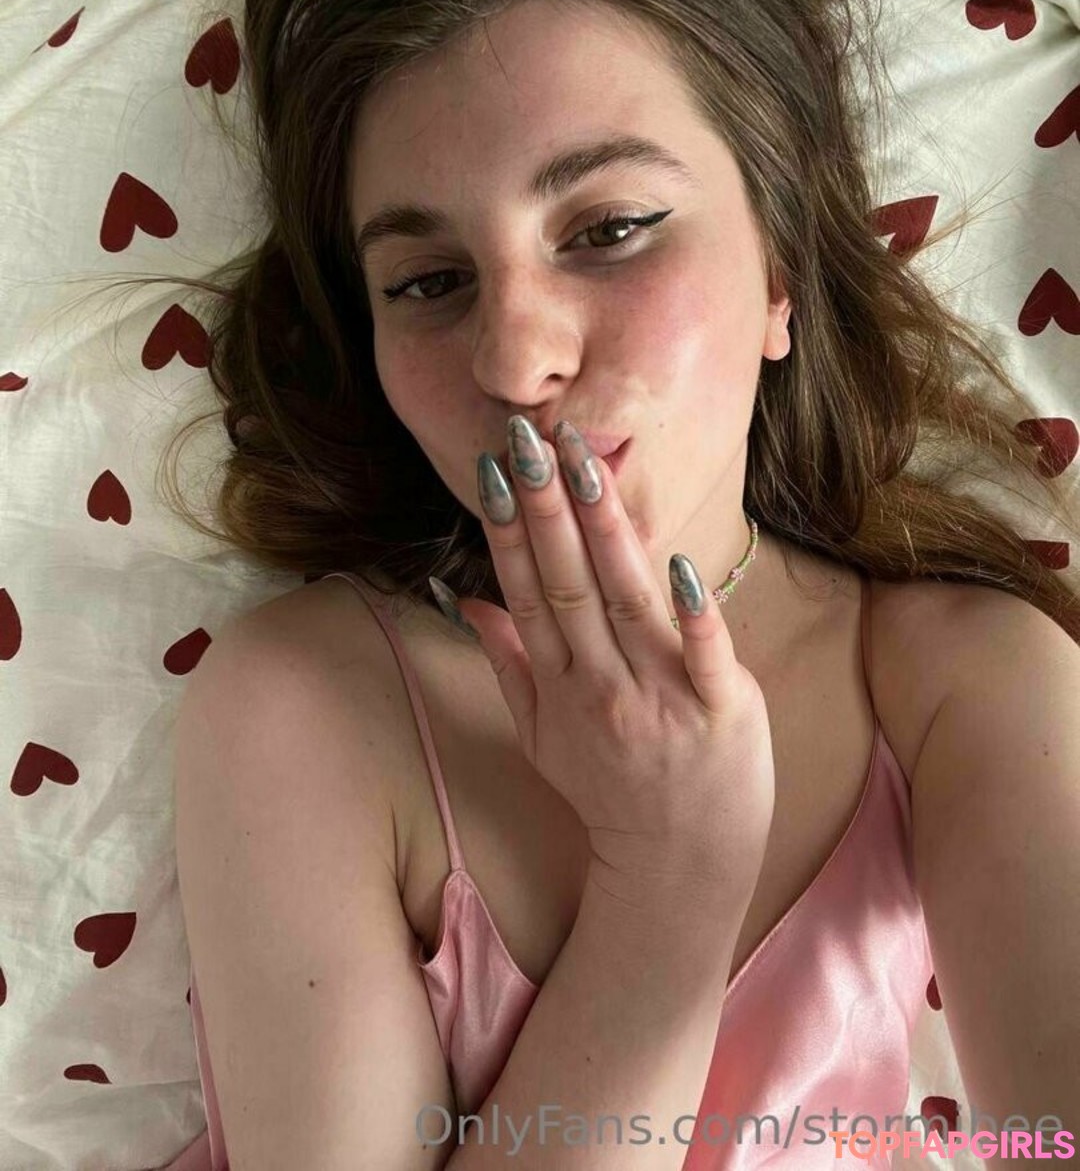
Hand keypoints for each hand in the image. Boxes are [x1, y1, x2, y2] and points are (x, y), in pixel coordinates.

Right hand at [451, 415, 774, 906]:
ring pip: (625, 598)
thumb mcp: (540, 737)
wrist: (678, 866)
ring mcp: (661, 695)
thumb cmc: (609, 793)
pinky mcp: (721, 709)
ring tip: (585, 464)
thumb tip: (466, 598)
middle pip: (567, 581)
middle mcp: (602, 683)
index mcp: (560, 683)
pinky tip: (682, 567)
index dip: (508, 529)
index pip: (526, 590)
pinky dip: (694, 613)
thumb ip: (507, 662)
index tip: (495, 470)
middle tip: (529, 438)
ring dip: (603, 529)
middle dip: (545, 506)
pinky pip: (705, 653)